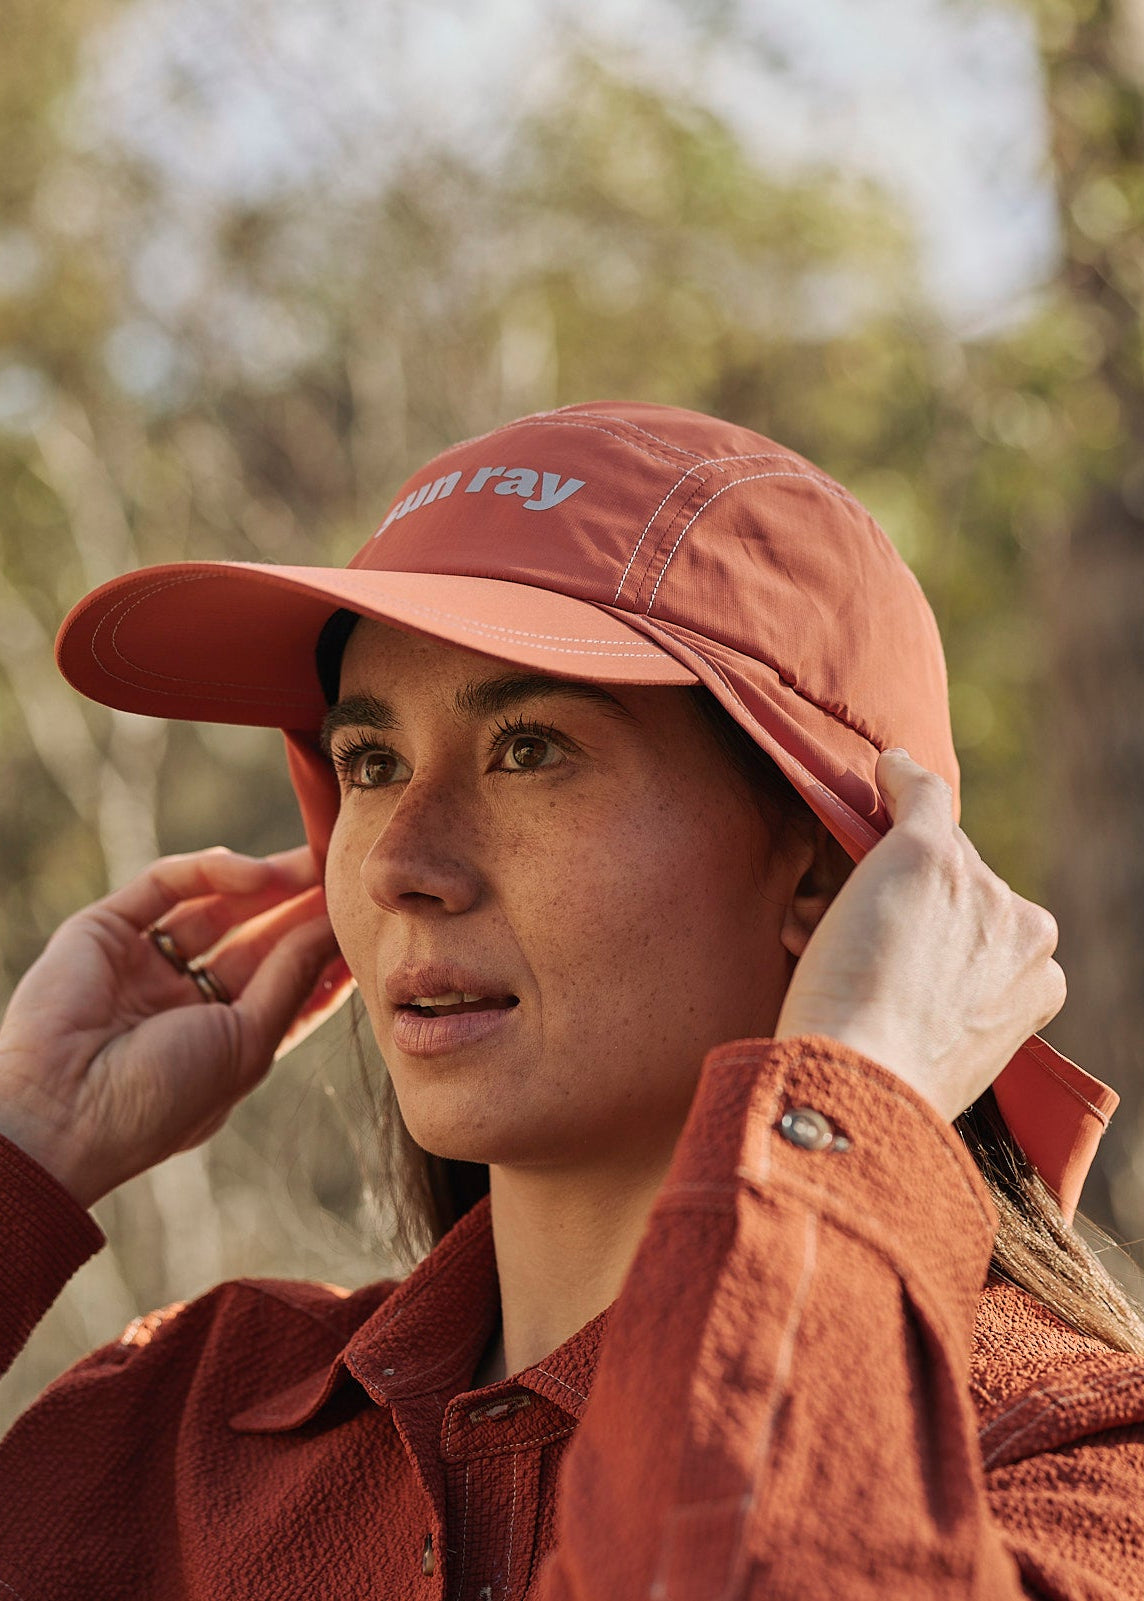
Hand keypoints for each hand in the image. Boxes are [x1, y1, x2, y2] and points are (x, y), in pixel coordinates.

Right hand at [0, 846, 340, 1207]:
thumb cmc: (162, 1099)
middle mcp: (182, 999)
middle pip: (255, 939)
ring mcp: (143, 962)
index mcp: (219, 1039)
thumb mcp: (248, 1042)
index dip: (322, 954)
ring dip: (267, 882)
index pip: (283, 984)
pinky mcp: (105, 928)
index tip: (364, 925)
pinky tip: (255, 872)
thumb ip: (292, 979)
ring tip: (314, 861)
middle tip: (342, 873)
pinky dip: (211, 872)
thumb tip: (335, 929)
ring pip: (216, 906)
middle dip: (300, 907)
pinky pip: (166, 885)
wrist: (64, 1113)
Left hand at [774, 751, 1065, 1120]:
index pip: (987, 930)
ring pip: (929, 855)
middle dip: (908, 907)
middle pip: (961, 887)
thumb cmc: (887, 1081)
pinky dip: (899, 778)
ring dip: (878, 881)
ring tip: (817, 932)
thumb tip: (910, 977)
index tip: (899, 956)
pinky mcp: (929, 855)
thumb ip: (949, 1005)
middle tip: (847, 950)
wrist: (863, 1080)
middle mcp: (1025, 928)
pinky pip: (921, 794)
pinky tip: (882, 770)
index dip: (939, 936)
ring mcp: (979, 888)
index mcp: (1040, 982)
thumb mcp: (945, 1049)